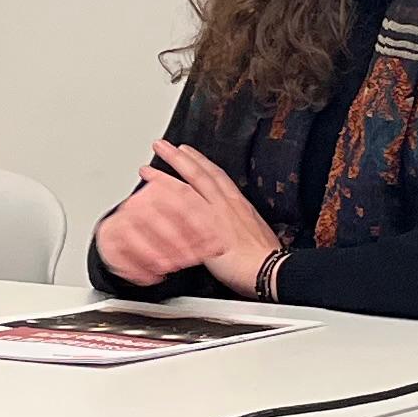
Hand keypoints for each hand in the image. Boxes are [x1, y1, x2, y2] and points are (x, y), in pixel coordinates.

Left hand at [116, 141, 279, 295]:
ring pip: (185, 189)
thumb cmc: (267, 258)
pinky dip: (165, 203)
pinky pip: (180, 213)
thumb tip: (234, 226)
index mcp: (239, 204)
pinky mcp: (203, 232)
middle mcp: (225, 205)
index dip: (200, 161)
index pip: (217, 175)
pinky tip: (150, 199)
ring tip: (147, 169)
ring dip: (164, 177)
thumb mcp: (258, 233)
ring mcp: (213, 216)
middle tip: (162, 146)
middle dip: (179, 158)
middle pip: (198, 174)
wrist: (270, 270)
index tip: (188, 151)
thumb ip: (241, 225)